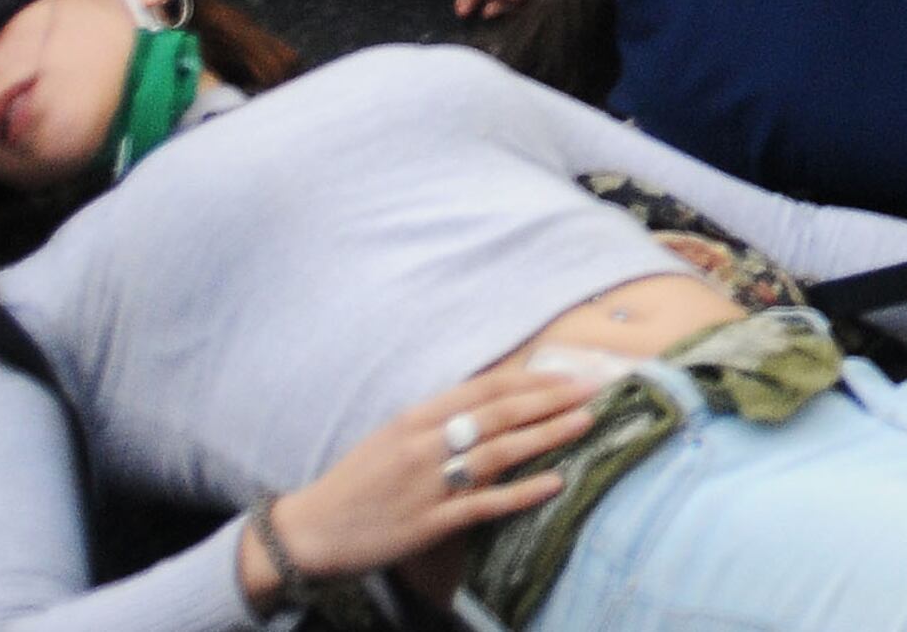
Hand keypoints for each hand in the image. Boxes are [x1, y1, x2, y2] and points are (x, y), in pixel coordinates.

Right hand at [260, 365, 592, 580]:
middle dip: (552, 398)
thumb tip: (495, 398)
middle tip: (597, 389)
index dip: (533, 379)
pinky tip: (555, 483)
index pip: (487, 389)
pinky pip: (483, 504)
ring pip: (497, 452)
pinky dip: (521, 493)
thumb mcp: (393, 435)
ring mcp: (426, 484)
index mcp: (416, 417)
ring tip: (586, 423)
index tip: (572, 373)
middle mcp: (423, 444)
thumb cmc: (357, 481)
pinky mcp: (428, 523)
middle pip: (500, 414)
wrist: (309, 531)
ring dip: (546, 435)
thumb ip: (440, 417)